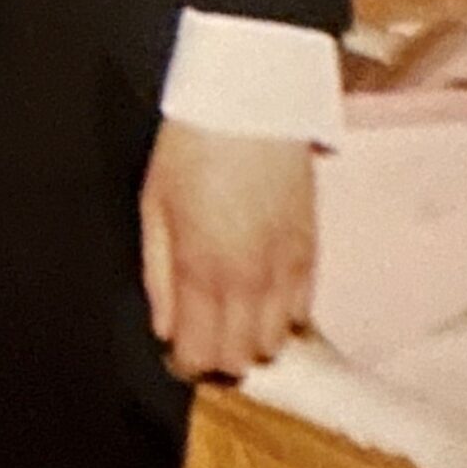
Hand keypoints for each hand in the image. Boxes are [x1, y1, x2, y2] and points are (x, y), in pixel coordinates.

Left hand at [139, 118, 315, 380]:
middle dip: (217, 357)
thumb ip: (158, 274)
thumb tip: (164, 327)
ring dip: (251, 339)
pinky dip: (282, 316)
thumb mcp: (154, 206)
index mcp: (203, 270)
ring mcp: (286, 268)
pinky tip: (261, 295)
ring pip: (276, 343)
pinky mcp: (312, 251)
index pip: (200, 354)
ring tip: (230, 314)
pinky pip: (303, 311)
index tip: (176, 353)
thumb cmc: (191, 147)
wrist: (252, 102)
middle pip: (241, 358)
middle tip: (200, 335)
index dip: (185, 365)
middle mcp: (250, 280)